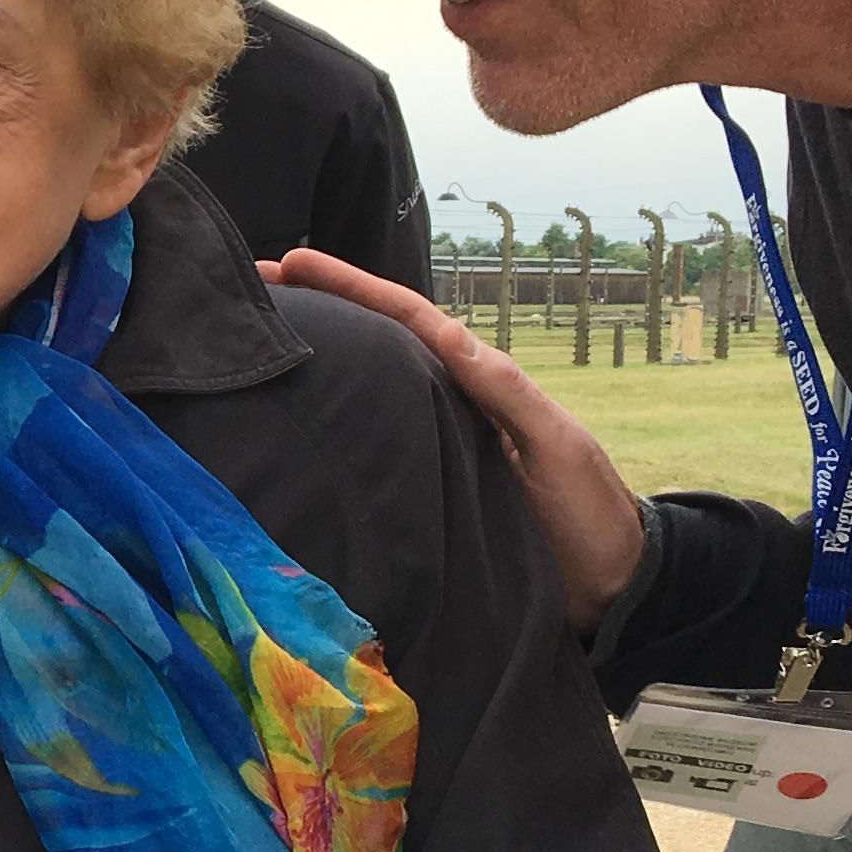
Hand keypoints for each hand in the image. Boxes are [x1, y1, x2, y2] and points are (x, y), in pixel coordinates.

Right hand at [267, 249, 649, 629]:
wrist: (606, 588)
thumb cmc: (587, 511)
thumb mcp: (554, 442)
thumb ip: (504, 390)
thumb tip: (447, 331)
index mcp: (474, 385)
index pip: (404, 320)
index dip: (350, 287)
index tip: (290, 263)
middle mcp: (441, 409)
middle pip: (369, 349)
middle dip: (312, 315)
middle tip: (244, 297)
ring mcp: (427, 452)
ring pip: (359, 397)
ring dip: (307, 369)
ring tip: (245, 350)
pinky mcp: (418, 498)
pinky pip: (364, 457)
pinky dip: (324, 434)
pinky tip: (281, 433)